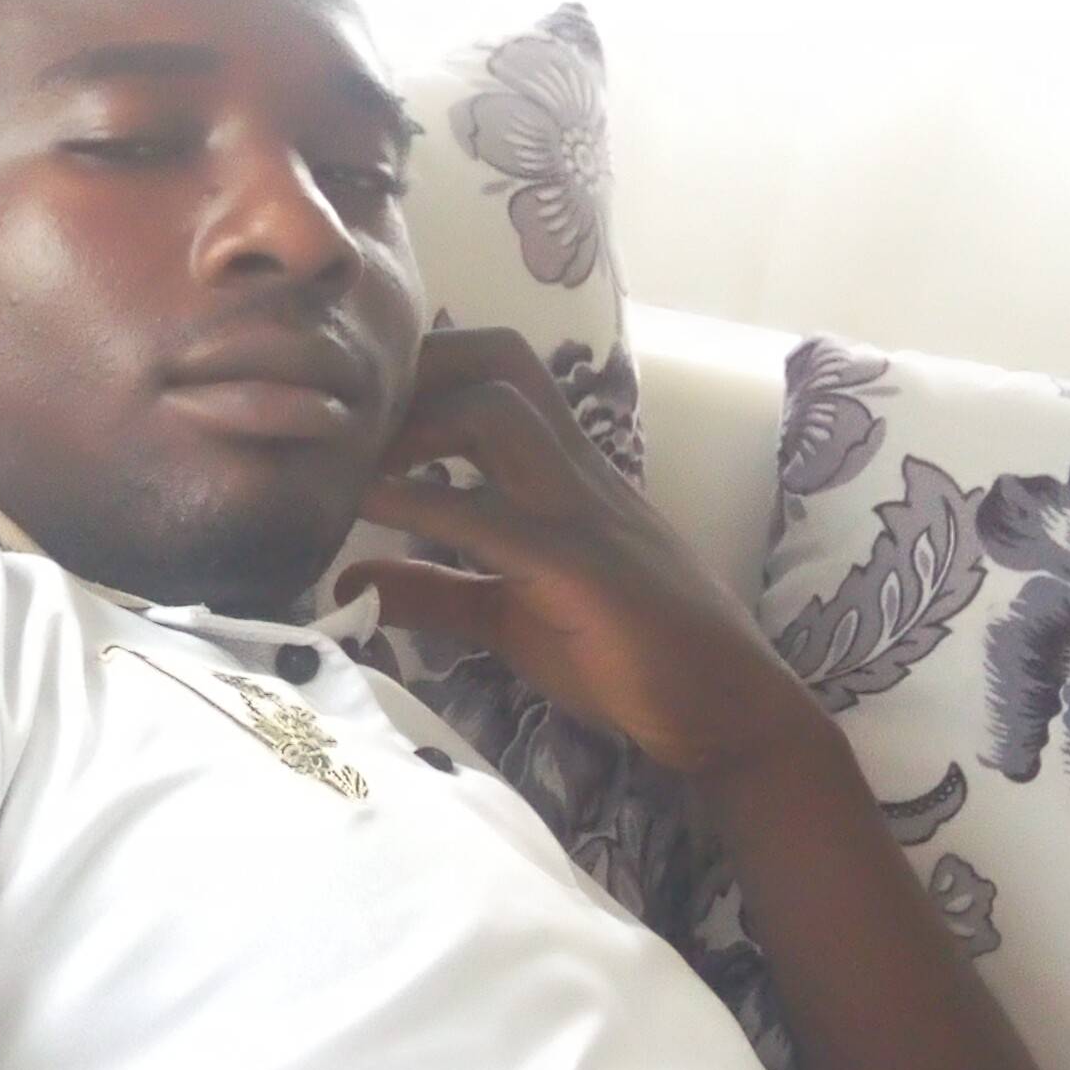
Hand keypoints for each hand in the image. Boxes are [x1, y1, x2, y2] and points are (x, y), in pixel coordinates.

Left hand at [338, 327, 822, 780]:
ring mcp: (580, 512)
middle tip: (347, 411)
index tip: (358, 402)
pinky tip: (364, 510)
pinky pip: (491, 516)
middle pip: (499, 361)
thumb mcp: (505, 614)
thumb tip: (349, 581)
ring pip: (498, 412)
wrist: (722, 708)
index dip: (427, 366)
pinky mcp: (577, 568)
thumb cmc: (622, 653)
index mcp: (563, 471)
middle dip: (419, 363)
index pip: (500, 373)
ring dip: (412, 423)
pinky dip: (419, 502)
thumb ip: (432, 590)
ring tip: (349, 457)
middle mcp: (574, 470)